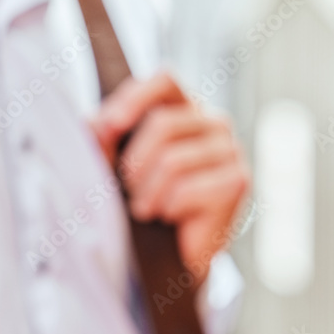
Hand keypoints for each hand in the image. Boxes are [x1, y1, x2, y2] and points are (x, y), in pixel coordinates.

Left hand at [90, 73, 249, 281]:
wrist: (173, 252)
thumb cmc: (144, 199)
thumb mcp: (115, 164)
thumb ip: (104, 138)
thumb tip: (96, 126)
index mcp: (183, 109)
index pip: (166, 81)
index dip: (135, 98)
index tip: (109, 126)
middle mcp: (213, 122)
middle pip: (163, 123)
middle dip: (133, 162)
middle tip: (127, 188)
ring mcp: (230, 150)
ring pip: (172, 161)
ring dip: (147, 192)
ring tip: (145, 207)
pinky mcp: (238, 180)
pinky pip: (187, 188)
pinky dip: (167, 207)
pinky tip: (169, 216)